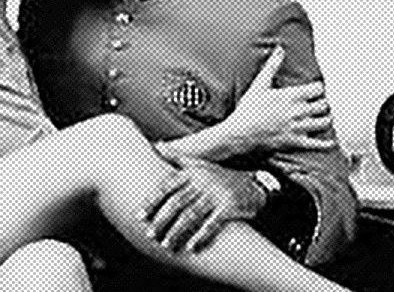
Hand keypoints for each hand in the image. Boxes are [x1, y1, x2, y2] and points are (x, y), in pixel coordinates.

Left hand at [142, 155, 265, 252]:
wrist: (253, 184)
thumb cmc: (219, 176)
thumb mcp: (199, 163)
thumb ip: (177, 157)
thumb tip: (155, 145)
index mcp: (191, 172)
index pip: (166, 187)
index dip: (152, 202)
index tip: (139, 216)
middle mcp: (202, 182)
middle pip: (177, 202)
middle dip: (161, 219)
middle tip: (149, 234)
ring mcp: (216, 194)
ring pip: (191, 214)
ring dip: (176, 231)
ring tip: (166, 244)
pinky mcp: (229, 207)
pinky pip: (212, 224)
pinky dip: (200, 236)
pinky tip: (191, 247)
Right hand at [216, 46, 334, 153]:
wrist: (240, 132)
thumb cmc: (248, 109)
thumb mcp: (259, 84)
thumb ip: (272, 65)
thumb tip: (279, 49)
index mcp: (291, 96)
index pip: (318, 89)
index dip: (318, 89)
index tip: (316, 90)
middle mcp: (298, 111)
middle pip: (323, 105)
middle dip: (323, 104)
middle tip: (321, 104)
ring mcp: (298, 127)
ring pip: (323, 123)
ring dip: (326, 119)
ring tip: (325, 118)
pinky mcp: (295, 142)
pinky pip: (316, 144)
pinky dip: (325, 144)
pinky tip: (330, 143)